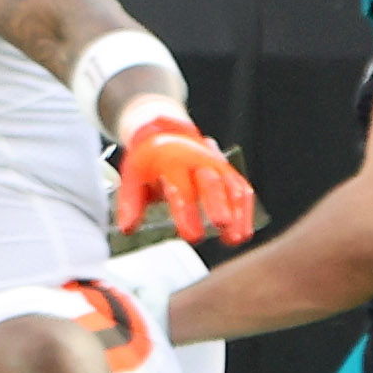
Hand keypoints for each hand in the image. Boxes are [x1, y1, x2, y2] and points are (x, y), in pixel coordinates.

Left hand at [116, 117, 255, 246]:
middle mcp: (198, 161)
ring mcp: (217, 166)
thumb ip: (131, 203)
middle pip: (211, 183)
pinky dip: (245, 211)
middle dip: (218, 205)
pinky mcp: (229, 173)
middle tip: (221, 226)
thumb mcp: (133, 176)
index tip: (192, 236)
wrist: (166, 134)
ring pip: (232, 187)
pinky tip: (243, 232)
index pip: (180, 189)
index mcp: (171, 161)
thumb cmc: (149, 160)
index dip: (187, 213)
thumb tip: (127, 229)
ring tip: (235, 239)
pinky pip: (242, 189)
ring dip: (236, 213)